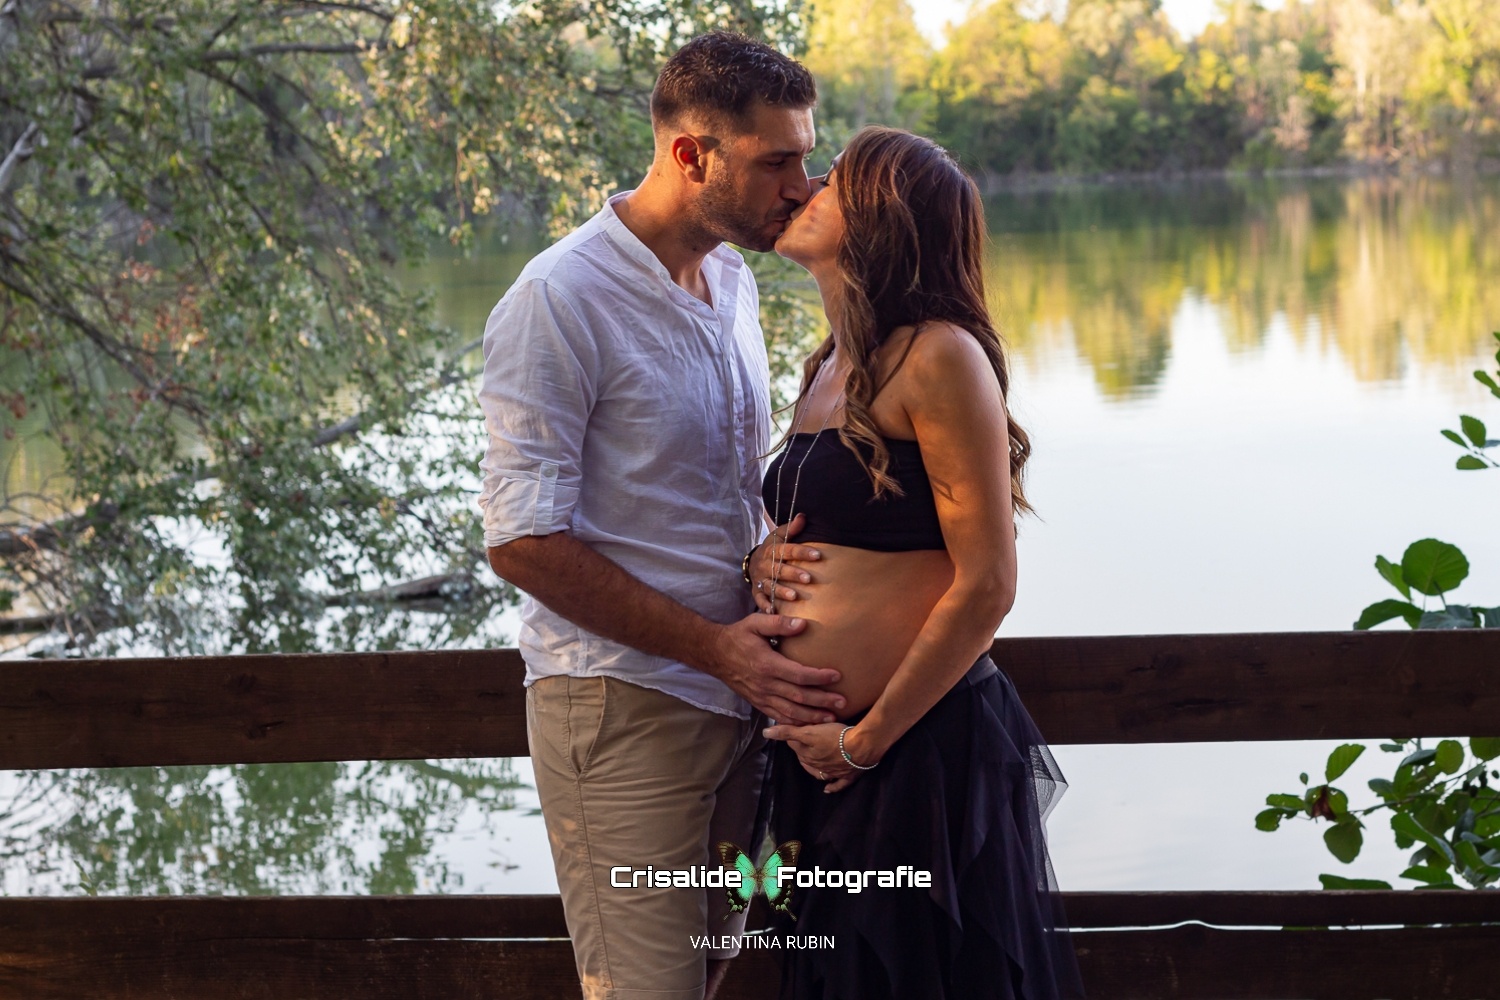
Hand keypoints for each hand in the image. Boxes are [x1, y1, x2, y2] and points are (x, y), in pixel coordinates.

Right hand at [708, 613, 843, 723]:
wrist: (715, 654)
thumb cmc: (738, 636)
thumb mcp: (755, 623)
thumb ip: (779, 623)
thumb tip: (803, 624)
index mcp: (767, 665)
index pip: (799, 675)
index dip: (819, 677)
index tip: (837, 676)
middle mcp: (765, 684)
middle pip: (799, 696)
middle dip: (822, 701)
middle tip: (843, 703)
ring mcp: (761, 696)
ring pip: (790, 711)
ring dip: (812, 716)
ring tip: (832, 718)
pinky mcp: (758, 703)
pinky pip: (779, 716)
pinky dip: (795, 723)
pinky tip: (809, 724)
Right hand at [750, 514, 821, 612]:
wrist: (752, 563)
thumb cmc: (772, 549)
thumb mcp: (778, 536)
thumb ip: (791, 529)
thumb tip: (803, 516)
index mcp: (771, 551)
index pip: (787, 550)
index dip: (802, 552)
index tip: (817, 555)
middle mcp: (765, 566)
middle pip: (779, 570)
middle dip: (793, 574)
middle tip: (808, 578)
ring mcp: (760, 580)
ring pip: (770, 586)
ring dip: (782, 592)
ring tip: (794, 597)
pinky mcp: (757, 593)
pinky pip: (760, 600)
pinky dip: (765, 607)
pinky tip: (774, 612)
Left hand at [762, 721, 884, 793]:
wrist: (861, 747)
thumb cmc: (835, 737)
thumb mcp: (809, 731)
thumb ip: (787, 732)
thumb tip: (766, 732)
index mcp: (807, 755)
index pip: (794, 744)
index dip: (793, 736)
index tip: (793, 729)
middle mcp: (817, 765)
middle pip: (806, 758)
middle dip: (802, 750)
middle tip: (804, 741)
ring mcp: (833, 772)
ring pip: (819, 772)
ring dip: (813, 768)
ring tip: (810, 764)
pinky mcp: (847, 776)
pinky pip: (838, 784)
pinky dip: (832, 787)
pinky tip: (827, 790)